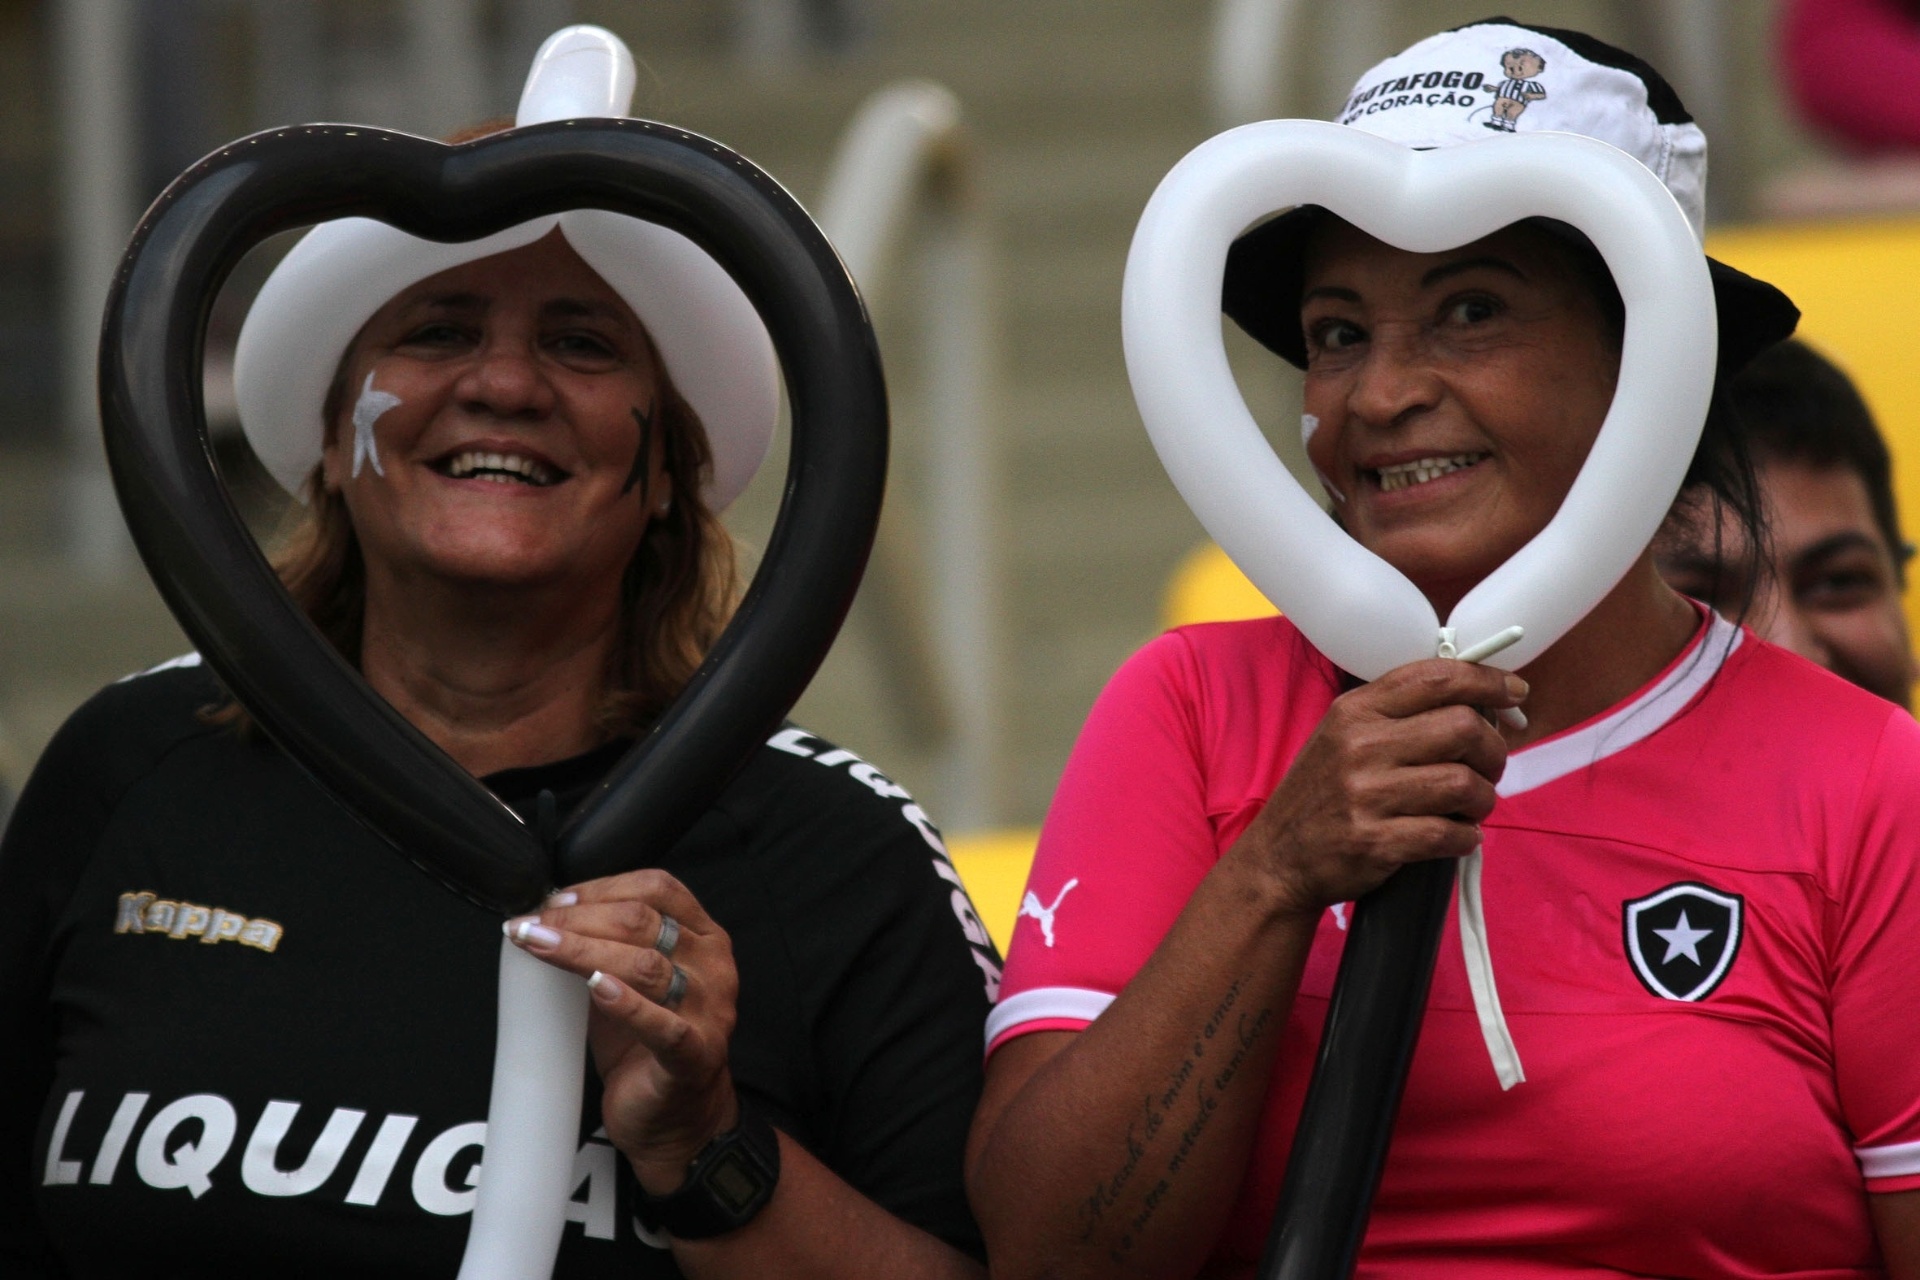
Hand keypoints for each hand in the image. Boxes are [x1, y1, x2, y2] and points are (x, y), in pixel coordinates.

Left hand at [505, 869, 739, 1192]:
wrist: (677, 1119)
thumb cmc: (648, 1046)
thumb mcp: (628, 982)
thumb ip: (605, 947)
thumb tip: (547, 917)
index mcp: (704, 936)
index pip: (657, 888)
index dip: (601, 887)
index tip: (553, 901)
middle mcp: (713, 966)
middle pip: (644, 921)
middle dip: (578, 918)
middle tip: (530, 925)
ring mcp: (709, 1010)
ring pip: (645, 964)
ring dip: (583, 951)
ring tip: (539, 946)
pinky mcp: (695, 1054)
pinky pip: (662, 1025)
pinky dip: (626, 1004)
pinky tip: (595, 987)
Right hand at [1236, 658, 1523, 915]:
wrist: (1279, 859)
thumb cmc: (1323, 793)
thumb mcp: (1343, 735)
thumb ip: (1399, 714)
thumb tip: (1481, 705)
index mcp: (1355, 710)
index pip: (1437, 677)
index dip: (1488, 681)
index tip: (1514, 693)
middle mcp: (1359, 745)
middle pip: (1463, 727)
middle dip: (1494, 749)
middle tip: (1490, 766)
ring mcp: (1366, 794)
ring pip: (1463, 783)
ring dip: (1483, 798)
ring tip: (1472, 806)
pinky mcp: (1375, 841)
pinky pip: (1448, 834)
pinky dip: (1466, 837)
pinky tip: (1458, 836)